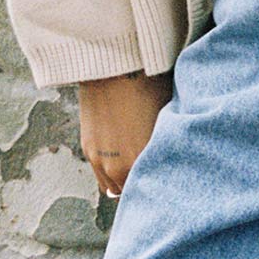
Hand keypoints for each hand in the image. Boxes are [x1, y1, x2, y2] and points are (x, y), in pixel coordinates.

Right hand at [77, 68, 173, 196]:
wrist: (114, 66)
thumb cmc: (148, 87)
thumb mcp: (167, 119)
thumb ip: (165, 146)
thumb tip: (170, 153)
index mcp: (143, 163)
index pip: (153, 189)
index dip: (160, 182)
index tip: (165, 176)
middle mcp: (118, 169)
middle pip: (130, 193)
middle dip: (140, 182)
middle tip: (150, 168)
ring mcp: (99, 161)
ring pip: (111, 186)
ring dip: (121, 179)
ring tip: (133, 161)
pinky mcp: (87, 148)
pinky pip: (99, 172)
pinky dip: (109, 167)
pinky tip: (120, 151)